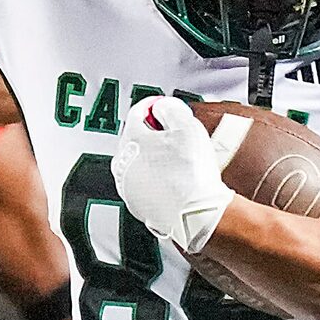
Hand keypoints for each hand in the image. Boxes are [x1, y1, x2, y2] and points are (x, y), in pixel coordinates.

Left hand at [111, 96, 231, 256]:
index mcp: (131, 141)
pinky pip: (144, 184)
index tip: (162, 106)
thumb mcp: (187, 126)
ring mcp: (127, 187)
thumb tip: (162, 107)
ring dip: (153, 157)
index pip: (136, 113)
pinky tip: (173, 180)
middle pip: (135, 139)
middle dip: (153, 133)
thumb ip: (170, 109)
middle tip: (173, 133)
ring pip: (138, 163)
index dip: (152, 106)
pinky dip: (155, 178)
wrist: (196, 214)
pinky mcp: (136, 206)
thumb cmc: (191, 173)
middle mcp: (123, 164)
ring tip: (176, 159)